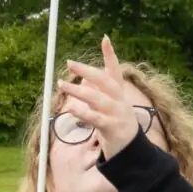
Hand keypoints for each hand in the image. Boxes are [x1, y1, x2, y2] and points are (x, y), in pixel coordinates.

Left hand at [60, 36, 145, 157]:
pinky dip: (83, 113)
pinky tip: (71, 108)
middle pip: (104, 81)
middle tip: (70, 63)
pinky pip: (95, 119)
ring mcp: (117, 114)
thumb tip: (83, 79)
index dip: (110, 55)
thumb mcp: (109, 107)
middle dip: (87, 71)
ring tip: (61, 85)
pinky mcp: (112, 129)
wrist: (131, 152)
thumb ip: (97, 93)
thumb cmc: (116, 126)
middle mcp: (119, 101)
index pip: (115, 71)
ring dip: (78, 91)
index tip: (105, 39)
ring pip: (97, 99)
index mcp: (119, 94)